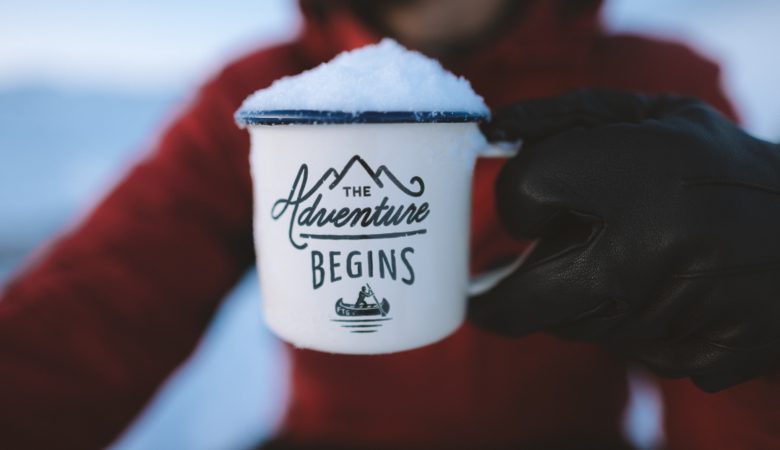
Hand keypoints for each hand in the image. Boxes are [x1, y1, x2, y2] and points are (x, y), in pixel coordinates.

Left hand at [470, 90, 779, 391]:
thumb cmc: (723, 168)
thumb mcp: (652, 118)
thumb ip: (564, 119)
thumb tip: (492, 133)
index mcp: (642, 178)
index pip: (525, 190)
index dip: (518, 195)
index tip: (531, 202)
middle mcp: (652, 254)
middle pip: (523, 298)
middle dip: (503, 295)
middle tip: (491, 289)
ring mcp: (673, 319)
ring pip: (570, 324)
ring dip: (572, 298)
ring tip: (618, 260)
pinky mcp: (695, 361)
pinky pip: (620, 346)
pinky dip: (621, 321)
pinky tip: (658, 290)